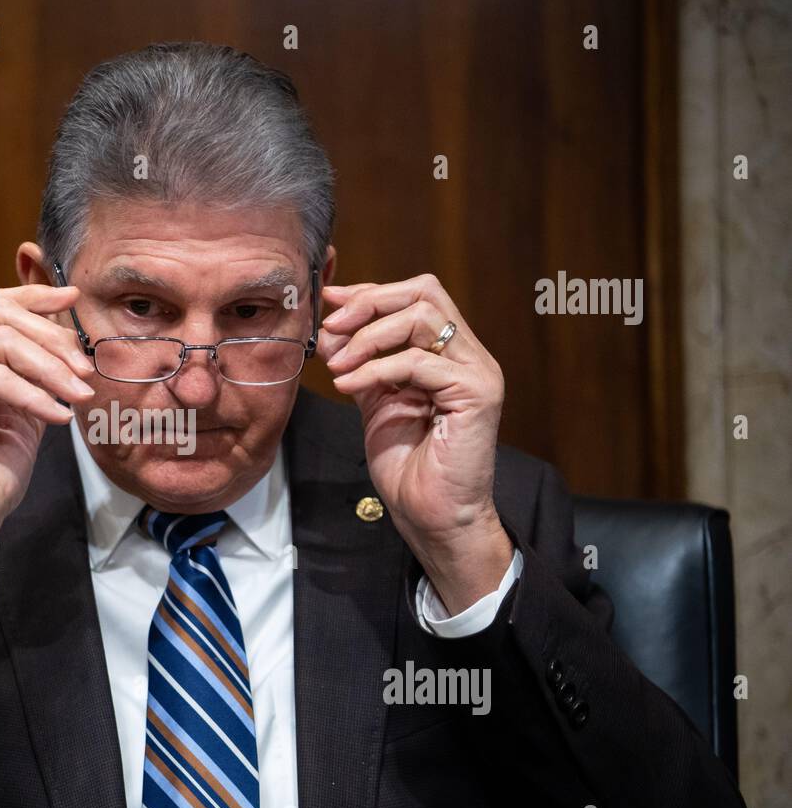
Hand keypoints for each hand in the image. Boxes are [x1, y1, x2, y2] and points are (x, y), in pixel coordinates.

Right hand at [0, 283, 95, 593]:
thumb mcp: (25, 415)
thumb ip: (37, 377)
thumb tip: (67, 342)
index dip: (34, 295)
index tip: (73, 298)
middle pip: (1, 315)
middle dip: (52, 337)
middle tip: (85, 370)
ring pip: (0, 340)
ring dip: (49, 366)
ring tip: (77, 394)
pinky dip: (33, 395)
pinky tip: (56, 416)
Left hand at [318, 274, 511, 613]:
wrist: (431, 516)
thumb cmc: (409, 466)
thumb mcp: (376, 402)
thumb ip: (362, 363)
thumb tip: (331, 328)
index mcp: (450, 353)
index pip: (417, 295)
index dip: (370, 291)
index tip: (329, 301)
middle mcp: (470, 355)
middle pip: (424, 293)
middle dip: (369, 303)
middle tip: (332, 327)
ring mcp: (478, 372)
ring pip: (422, 318)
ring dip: (368, 337)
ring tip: (339, 365)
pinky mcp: (476, 395)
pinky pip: (418, 362)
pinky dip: (375, 369)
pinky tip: (348, 385)